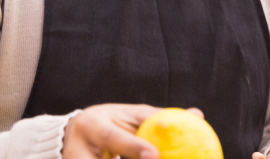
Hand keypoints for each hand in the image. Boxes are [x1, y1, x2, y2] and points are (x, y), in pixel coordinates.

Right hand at [63, 104, 203, 158]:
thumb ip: (157, 118)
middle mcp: (78, 150)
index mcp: (92, 126)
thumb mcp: (128, 116)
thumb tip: (197, 115)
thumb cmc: (110, 122)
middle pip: (102, 158)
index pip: (112, 137)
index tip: (155, 155)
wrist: (72, 135)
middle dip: (129, 156)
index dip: (133, 147)